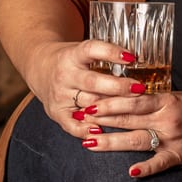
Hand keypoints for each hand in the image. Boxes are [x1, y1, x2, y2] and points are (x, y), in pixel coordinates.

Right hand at [24, 37, 147, 140]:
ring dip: (111, 110)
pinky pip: (71, 125)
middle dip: (118, 87)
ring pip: (88, 104)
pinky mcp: (56, 112)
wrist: (40, 68)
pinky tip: (102, 132)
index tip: (132, 57)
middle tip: (140, 89)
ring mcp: (60, 95)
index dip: (111, 52)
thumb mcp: (83, 50)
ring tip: (133, 111)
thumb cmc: (72, 60)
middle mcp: (64, 75)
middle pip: (93, 82)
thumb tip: (141, 60)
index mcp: (72, 56)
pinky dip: (86, 130)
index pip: (91, 50)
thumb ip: (106, 56)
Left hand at [80, 86, 181, 178]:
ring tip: (89, 142)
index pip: (130, 100)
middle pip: (127, 118)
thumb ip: (152, 102)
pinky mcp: (181, 155)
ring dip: (111, 142)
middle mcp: (167, 118)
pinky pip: (161, 162)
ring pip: (137, 139)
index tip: (86, 102)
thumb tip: (125, 101)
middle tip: (77, 119)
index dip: (106, 102)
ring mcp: (174, 138)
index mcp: (166, 101)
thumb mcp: (177, 97)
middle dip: (100, 119)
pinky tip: (130, 172)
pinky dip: (146, 167)